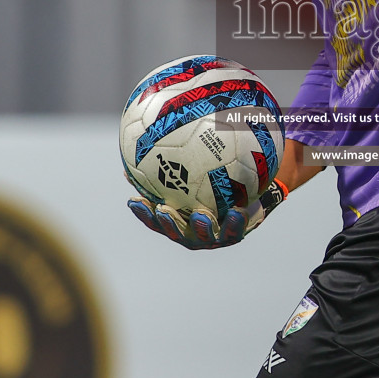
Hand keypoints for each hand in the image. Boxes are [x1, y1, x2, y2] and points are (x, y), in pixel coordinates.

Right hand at [127, 181, 286, 249]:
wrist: (245, 204)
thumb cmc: (212, 187)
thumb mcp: (191, 176)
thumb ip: (171, 166)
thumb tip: (147, 141)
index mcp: (178, 221)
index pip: (155, 218)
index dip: (143, 212)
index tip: (133, 200)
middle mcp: (191, 232)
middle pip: (175, 231)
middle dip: (168, 222)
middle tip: (162, 209)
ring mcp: (212, 236)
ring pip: (203, 234)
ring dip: (200, 226)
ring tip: (200, 215)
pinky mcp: (233, 235)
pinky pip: (234, 230)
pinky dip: (234, 222)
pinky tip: (237, 211)